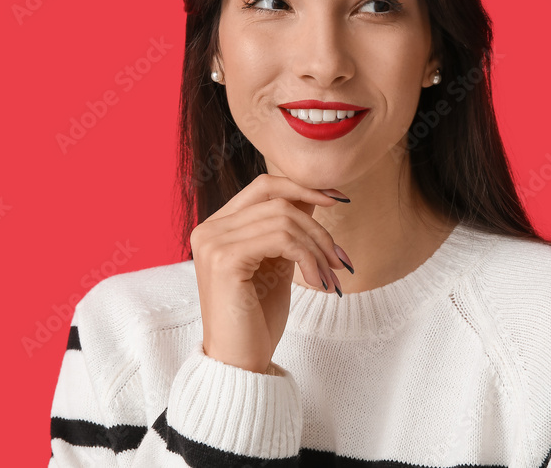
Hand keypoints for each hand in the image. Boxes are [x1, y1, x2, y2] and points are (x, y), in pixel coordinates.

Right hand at [190, 174, 348, 373]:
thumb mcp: (278, 264)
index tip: (338, 199)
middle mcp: (209, 229)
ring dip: (318, 248)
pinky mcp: (225, 260)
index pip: (264, 186)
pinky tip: (318, 283)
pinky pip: (282, 240)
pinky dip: (308, 258)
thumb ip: (287, 230)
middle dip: (318, 229)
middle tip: (340, 260)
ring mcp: (213, 242)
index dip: (302, 187)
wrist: (240, 363)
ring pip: (284, 220)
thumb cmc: (257, 318)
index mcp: (218, 226)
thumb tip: (314, 195)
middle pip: (278, 202)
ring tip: (331, 277)